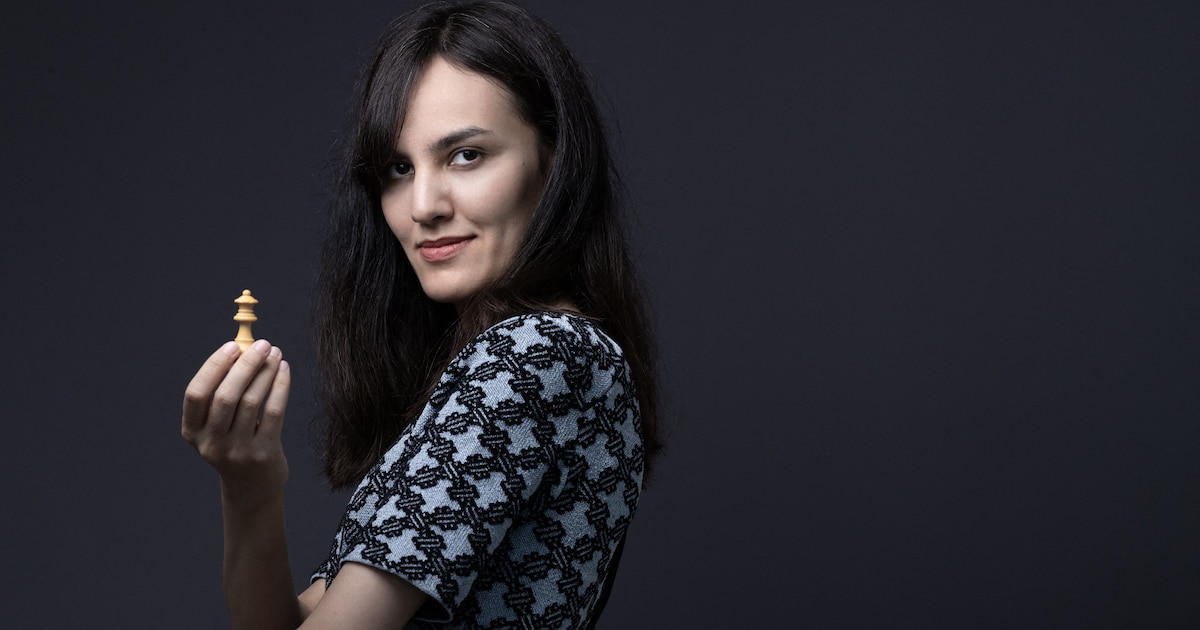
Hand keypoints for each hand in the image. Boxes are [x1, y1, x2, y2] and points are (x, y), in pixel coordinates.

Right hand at [182, 339, 290, 506]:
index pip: (196, 394)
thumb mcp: (218, 425)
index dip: (213, 367)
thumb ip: (223, 392)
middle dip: (246, 365)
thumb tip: (242, 349)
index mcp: (192, 432)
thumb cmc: (235, 444)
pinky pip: (273, 412)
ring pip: (251, 401)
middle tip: (262, 344)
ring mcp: (236, 451)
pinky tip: (284, 370)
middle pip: (225, 396)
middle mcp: (210, 444)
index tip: (232, 346)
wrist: (252, 488)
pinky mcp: (263, 453)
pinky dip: (280, 386)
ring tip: (275, 353)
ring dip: (265, 372)